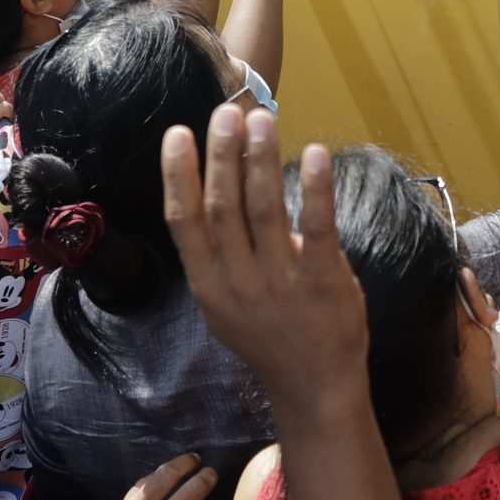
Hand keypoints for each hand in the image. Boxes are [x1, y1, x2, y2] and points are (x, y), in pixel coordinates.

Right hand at [162, 104, 366, 403]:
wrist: (314, 387)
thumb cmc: (270, 337)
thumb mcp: (225, 304)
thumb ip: (218, 255)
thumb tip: (217, 186)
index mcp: (208, 283)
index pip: (184, 221)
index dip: (178, 175)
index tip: (178, 133)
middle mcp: (237, 280)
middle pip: (223, 206)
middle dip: (221, 155)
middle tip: (225, 112)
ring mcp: (279, 282)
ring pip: (264, 209)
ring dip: (260, 160)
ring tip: (261, 119)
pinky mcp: (322, 280)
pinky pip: (317, 228)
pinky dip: (315, 189)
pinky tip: (315, 153)